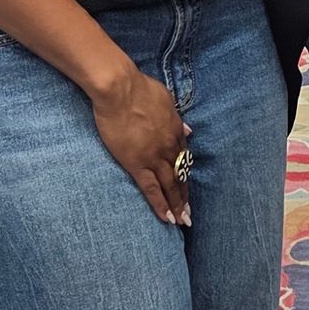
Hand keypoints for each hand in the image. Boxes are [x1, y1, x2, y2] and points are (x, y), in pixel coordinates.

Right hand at [90, 60, 192, 225]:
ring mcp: (154, 157)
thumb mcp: (166, 99)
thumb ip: (176, 118)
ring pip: (170, 186)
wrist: (120, 89)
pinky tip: (166, 217)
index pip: (183, 158)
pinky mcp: (137, 163)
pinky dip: (160, 204)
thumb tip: (187, 130)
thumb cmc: (138, 88)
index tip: (186, 185)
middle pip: (180, 175)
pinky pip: (151, 189)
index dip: (185, 173)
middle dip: (185, 196)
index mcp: (175, 130)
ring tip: (181, 221)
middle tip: (189, 214)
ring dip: (177, 205)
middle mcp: (169, 146)